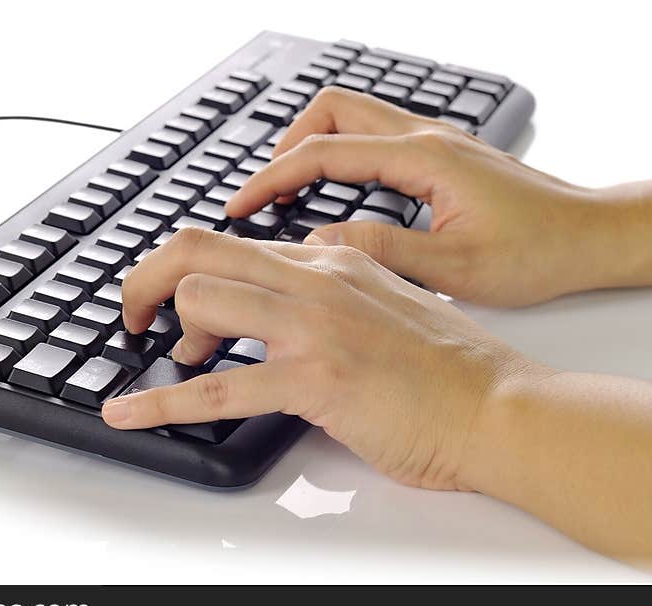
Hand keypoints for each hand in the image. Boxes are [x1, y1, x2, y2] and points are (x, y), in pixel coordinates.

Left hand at [102, 228, 530, 489]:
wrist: (498, 407)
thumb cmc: (448, 368)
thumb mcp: (387, 303)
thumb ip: (335, 291)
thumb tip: (284, 299)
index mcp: (335, 258)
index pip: (239, 244)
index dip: (195, 271)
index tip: (180, 301)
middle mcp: (318, 278)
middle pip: (200, 249)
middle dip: (150, 279)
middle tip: (137, 312)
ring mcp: (315, 325)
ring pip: (201, 297)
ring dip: (168, 331)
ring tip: (169, 358)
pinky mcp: (316, 379)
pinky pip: (218, 387)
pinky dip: (162, 402)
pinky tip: (128, 413)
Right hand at [225, 87, 651, 306]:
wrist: (591, 236)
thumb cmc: (540, 252)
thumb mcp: (455, 269)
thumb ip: (383, 251)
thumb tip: (320, 244)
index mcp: (423, 160)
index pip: (324, 152)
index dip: (273, 178)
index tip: (240, 206)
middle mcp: (426, 138)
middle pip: (331, 111)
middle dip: (285, 147)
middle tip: (261, 194)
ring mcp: (433, 141)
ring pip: (352, 115)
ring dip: (311, 145)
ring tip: (286, 192)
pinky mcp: (441, 154)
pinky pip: (373, 136)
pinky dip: (339, 154)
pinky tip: (334, 191)